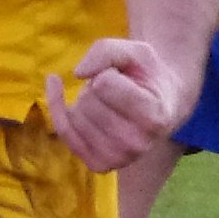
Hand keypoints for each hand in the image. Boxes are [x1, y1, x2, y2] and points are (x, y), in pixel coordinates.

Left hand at [45, 37, 192, 171]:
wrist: (162, 107)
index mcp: (152, 115)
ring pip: (75, 116)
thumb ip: (107, 51)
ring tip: (105, 100)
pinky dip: (58, 109)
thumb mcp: (136, 52)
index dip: (108, 72)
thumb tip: (78, 73)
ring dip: (83, 100)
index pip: (104, 83)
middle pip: (88, 101)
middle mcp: (137, 143)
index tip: (123, 77)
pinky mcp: (99, 165)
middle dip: (94, 86)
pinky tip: (56, 87)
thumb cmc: (148, 77)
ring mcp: (118, 158)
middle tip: (114, 90)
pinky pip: (64, 132)